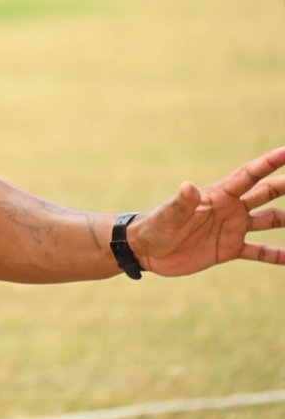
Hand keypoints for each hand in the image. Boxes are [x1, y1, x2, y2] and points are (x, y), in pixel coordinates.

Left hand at [129, 146, 284, 276]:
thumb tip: (188, 187)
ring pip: (268, 219)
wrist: (147, 249)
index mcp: (218, 195)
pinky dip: (276, 254)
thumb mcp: (169, 214)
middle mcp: (230, 209)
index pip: (248, 176)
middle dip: (284, 184)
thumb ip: (182, 202)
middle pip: (265, 193)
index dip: (268, 163)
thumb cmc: (156, 226)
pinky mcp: (229, 249)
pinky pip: (259, 250)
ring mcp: (232, 228)